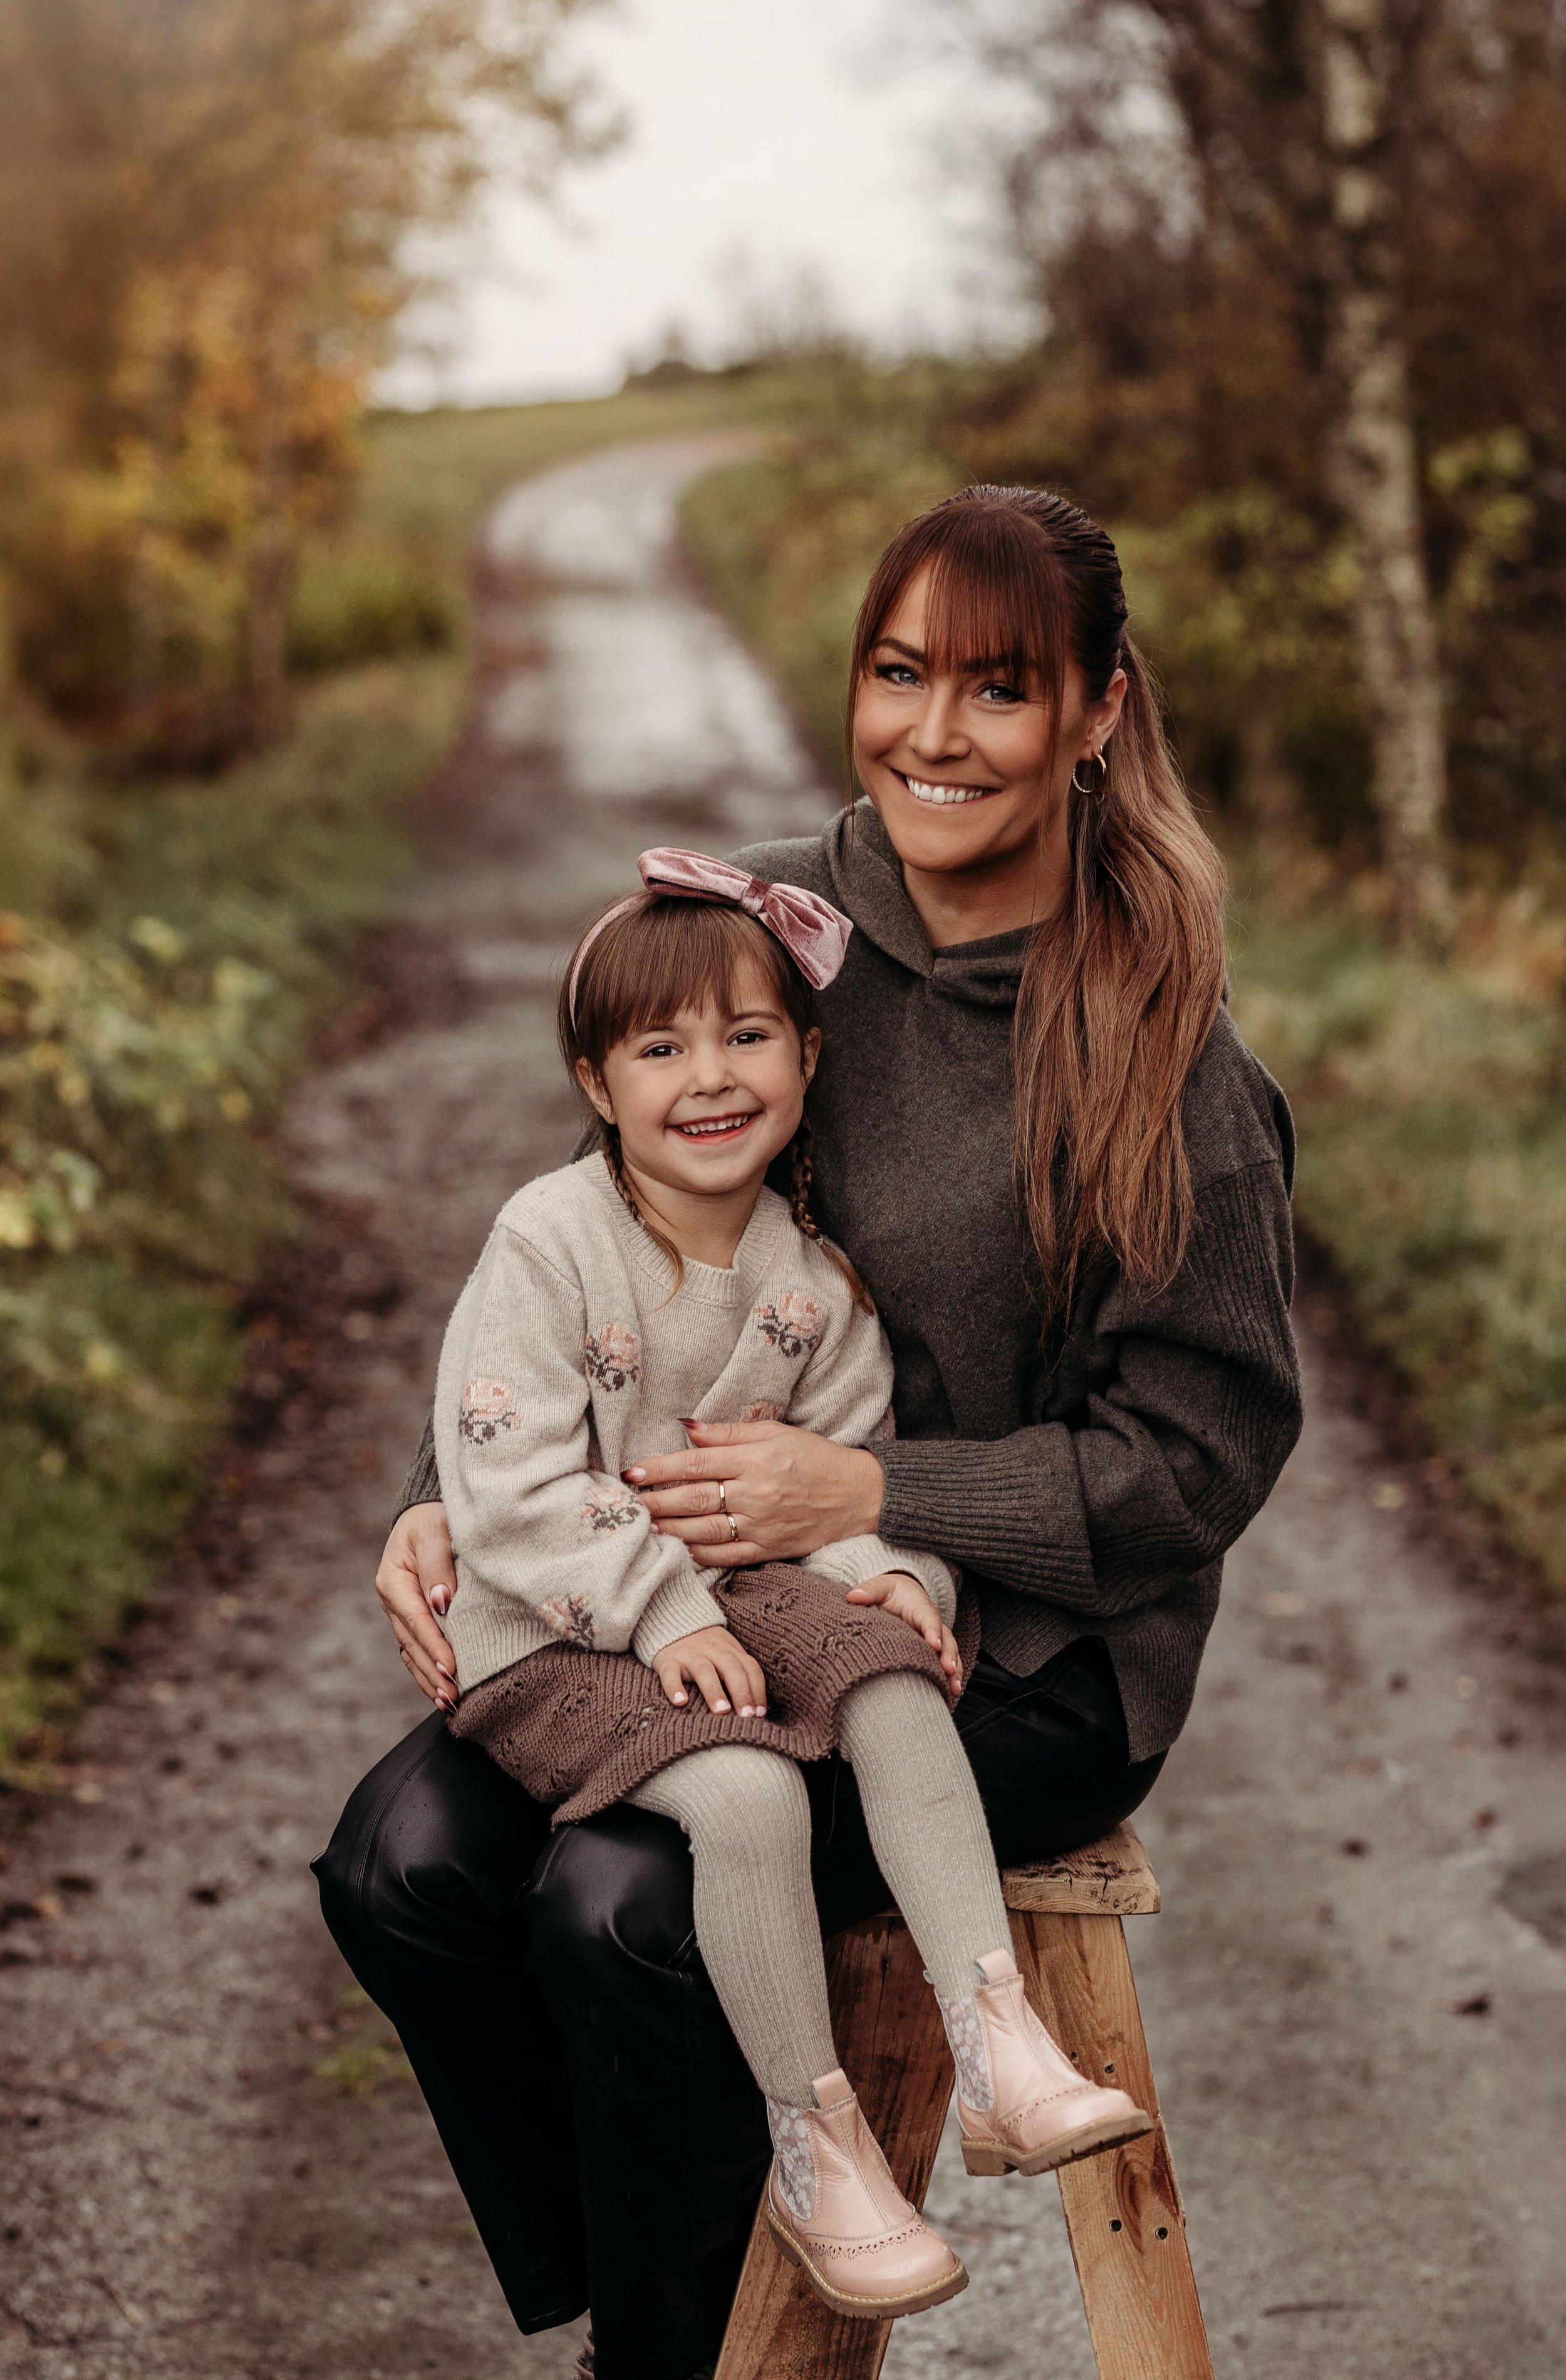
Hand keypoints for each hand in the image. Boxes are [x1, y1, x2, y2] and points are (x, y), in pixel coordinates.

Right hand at [376, 1501, 457, 1710]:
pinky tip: (441, 1692)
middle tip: (453, 1695)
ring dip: (429, 1679)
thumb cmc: (433, 1520)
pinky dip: (427, 1673)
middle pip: (411, 1643)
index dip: (434, 1645)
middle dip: (431, 1672)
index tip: (451, 1668)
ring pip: (411, 1653)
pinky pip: (415, 1651)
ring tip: (449, 1703)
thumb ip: (438, 1566)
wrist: (426, 1514)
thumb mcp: (435, 1532)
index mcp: (392, 1580)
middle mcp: (392, 1601)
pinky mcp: (411, 1620)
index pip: (415, 1619)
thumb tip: (441, 1602)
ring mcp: (399, 1613)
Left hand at [625, 1421, 883, 1567]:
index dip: (661, 1468)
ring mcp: (762, 1526)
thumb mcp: (776, 1432)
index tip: (632, 1471)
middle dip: (656, 1500)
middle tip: (627, 1501)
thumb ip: (729, 1432)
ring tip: (643, 1525)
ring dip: (669, 1529)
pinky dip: (698, 1555)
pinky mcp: (769, 1550)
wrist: (860, 1495)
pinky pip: (726, 1557)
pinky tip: (677, 1549)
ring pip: (704, 1531)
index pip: (697, 1463)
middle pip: (694, 1499)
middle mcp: (756, 1494)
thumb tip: (686, 1426)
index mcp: (756, 1460)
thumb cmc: (816, 1457)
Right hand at [651, 1626, 768, 1715]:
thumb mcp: (727, 1655)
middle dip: (741, 1693)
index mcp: (731, 1650)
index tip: (759, 1714)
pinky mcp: (668, 1661)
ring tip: (722, 1711)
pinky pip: (670, 1673)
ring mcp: (689, 1655)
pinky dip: (674, 1687)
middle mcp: (713, 1650)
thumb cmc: (707, 1650)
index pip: (750, 1669)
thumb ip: (741, 1676)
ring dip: (714, 1691)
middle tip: (746, 1716)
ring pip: (704, 1670)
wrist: (674, 1623)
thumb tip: (757, 1712)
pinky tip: (680, 1703)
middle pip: (731, 1669)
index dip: (757, 1690)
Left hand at [845, 1572, 962, 1695]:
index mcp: (920, 1608)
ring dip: (954, 1672)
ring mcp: (936, 1639)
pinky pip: (946, 1665)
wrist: (903, 1595)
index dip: (933, 1631)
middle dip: (948, 1655)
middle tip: (948, 1670)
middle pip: (946, 1640)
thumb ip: (869, 1591)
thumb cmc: (890, 1592)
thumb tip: (852, 1596)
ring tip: (953, 1689)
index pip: (929, 1619)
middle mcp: (933, 1625)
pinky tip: (950, 1695)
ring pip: (950, 1654)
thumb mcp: (880, 1587)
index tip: (933, 1644)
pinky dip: (951, 1679)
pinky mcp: (934, 1652)